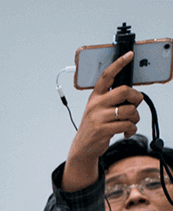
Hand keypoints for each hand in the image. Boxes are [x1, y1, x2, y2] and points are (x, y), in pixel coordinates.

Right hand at [63, 51, 144, 190]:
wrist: (83, 146)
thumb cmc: (95, 125)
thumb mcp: (98, 109)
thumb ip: (112, 100)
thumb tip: (133, 95)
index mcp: (95, 96)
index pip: (107, 76)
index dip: (119, 64)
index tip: (130, 55)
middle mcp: (96, 104)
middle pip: (125, 91)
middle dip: (136, 98)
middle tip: (134, 105)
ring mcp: (98, 117)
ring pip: (130, 111)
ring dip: (135, 118)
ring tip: (129, 122)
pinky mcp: (103, 130)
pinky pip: (127, 125)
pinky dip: (131, 130)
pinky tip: (125, 132)